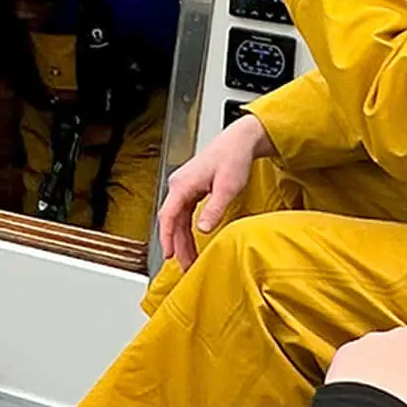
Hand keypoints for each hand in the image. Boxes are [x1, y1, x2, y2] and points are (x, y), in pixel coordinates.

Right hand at [156, 113, 271, 268]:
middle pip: (172, 221)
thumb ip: (214, 209)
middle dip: (177, 244)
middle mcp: (179, 185)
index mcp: (182, 184)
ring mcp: (184, 187)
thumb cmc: (233, 158)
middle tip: (184, 265)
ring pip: (178, 218)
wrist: (239, 141)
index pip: (168, 216)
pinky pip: (183, 213)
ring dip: (182, 239)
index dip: (167, 238)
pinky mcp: (191, 188)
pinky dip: (186, 229)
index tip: (168, 255)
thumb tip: (203, 229)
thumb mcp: (227, 187)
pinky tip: (191, 241)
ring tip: (189, 258)